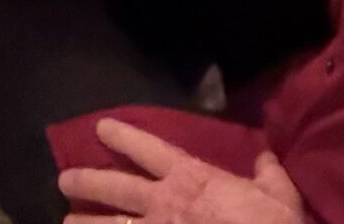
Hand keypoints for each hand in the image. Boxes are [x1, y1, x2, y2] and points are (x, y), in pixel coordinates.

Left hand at [60, 119, 303, 223]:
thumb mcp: (278, 194)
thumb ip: (268, 173)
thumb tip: (266, 156)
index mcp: (191, 179)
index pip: (149, 149)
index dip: (124, 136)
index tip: (101, 128)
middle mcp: (165, 204)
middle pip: (116, 188)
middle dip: (88, 182)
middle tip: (64, 180)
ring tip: (65, 223)